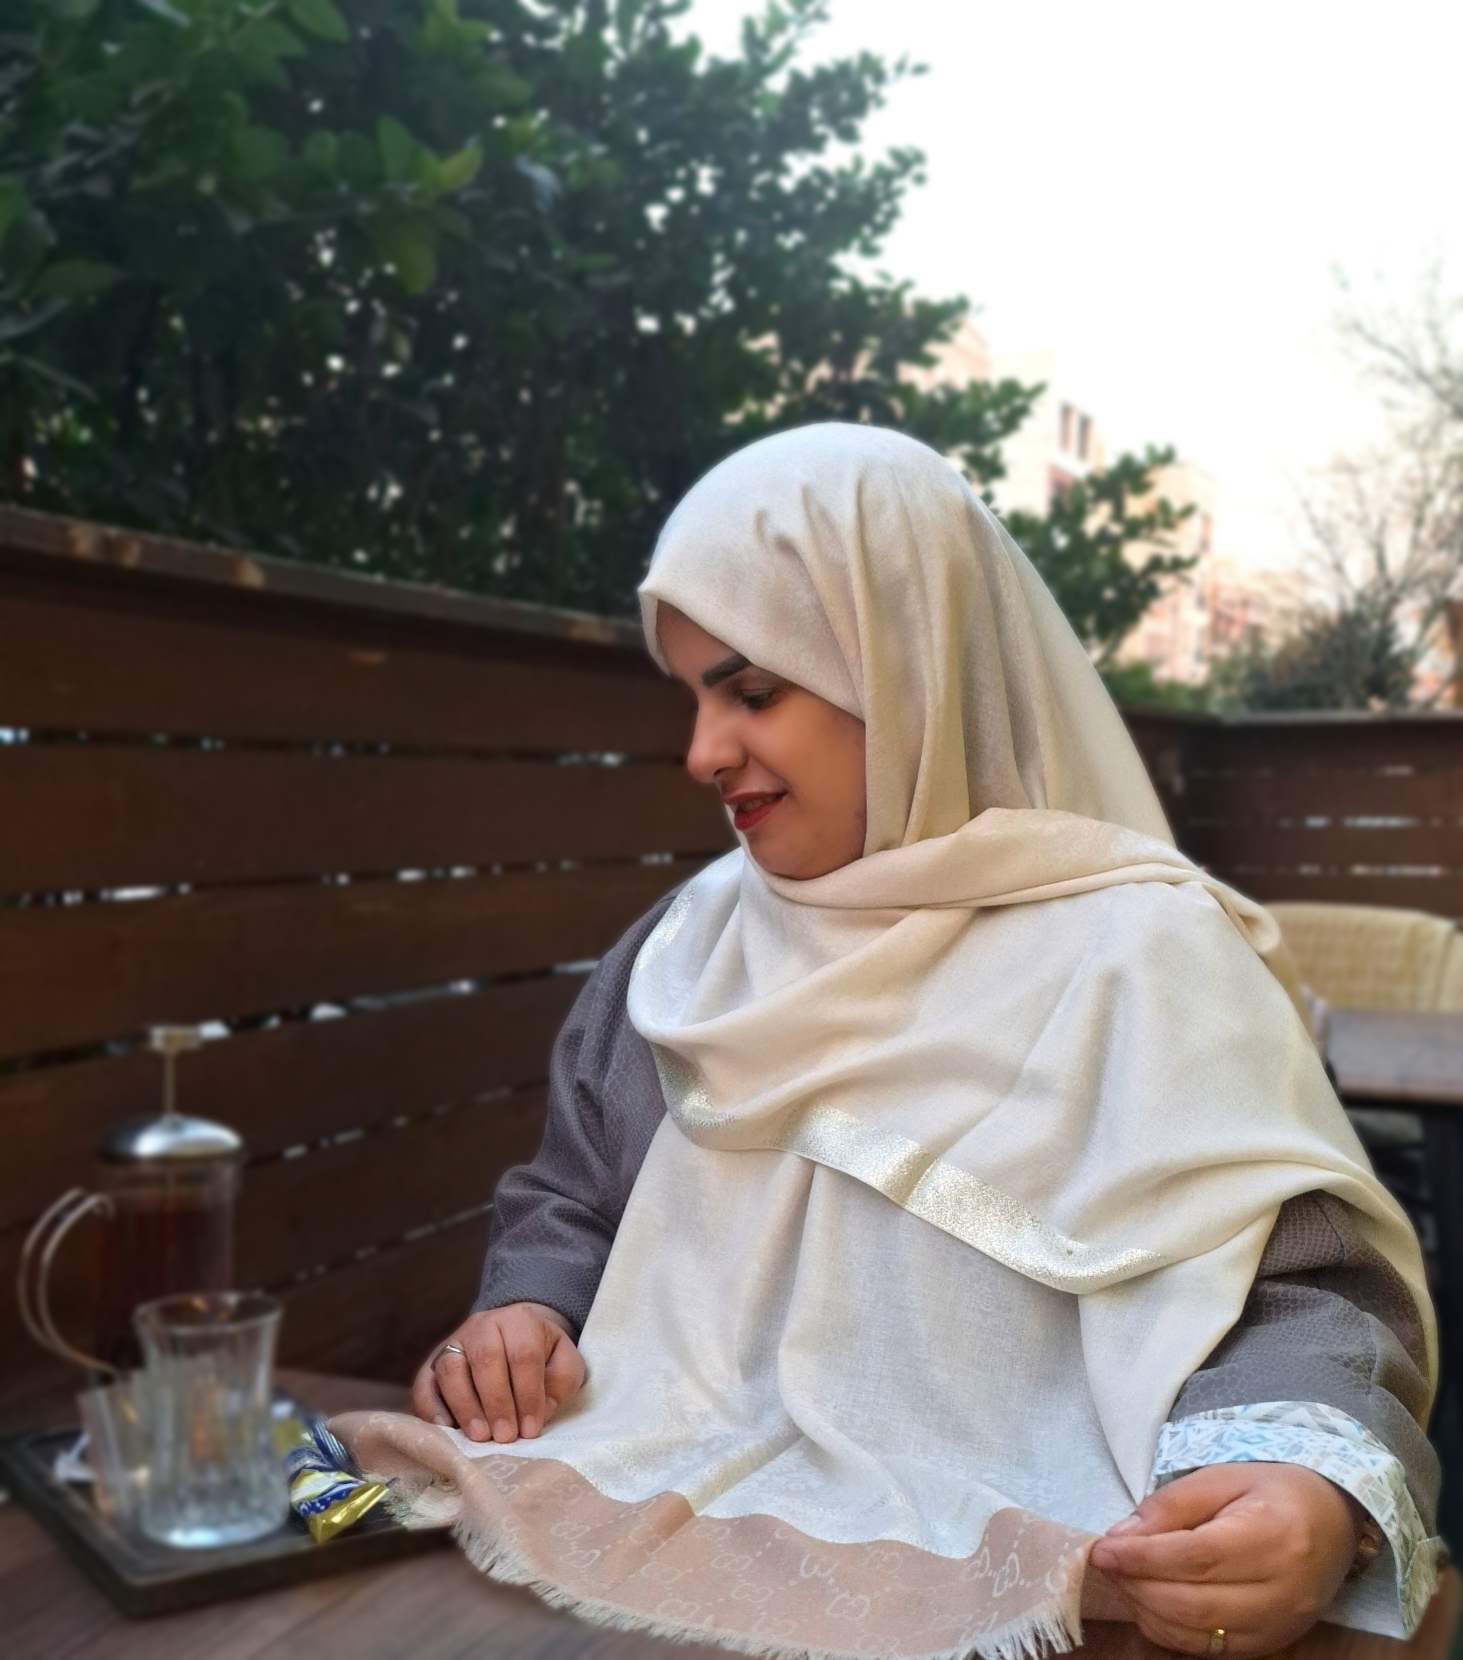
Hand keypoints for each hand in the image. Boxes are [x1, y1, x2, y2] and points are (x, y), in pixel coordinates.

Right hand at [411, 1302, 585, 1444]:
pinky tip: (446, 1429)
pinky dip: (431, 1407)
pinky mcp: (432, 1362)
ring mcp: (454, 1342)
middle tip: (505, 1436)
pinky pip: (424, 1383)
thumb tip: (540, 1411)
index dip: (527, 1395)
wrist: (516, 1335)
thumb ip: (561, 1382)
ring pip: (451, 1368)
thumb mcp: (564, 1362)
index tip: (531, 1429)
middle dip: (497, 1403)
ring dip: (465, 1405)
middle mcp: (483, 1325)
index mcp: (519, 1320)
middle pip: (486, 1360)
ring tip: (480, 1436)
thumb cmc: (543, 1355)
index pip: (523, 1355)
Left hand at [1087, 1463, 1362, 1656]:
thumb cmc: (1272, 1489)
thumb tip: (1121, 1537)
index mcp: (1272, 1535)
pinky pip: (1213, 1650)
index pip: (1194, 1558)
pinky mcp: (1273, 1643)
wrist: (1333, 1518)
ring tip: (1125, 1580)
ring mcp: (1281, 1625)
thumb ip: (1169, 1506)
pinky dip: (1172, 1632)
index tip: (1102, 1550)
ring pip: (1200, 1635)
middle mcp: (1282, 1590)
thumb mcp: (1221, 1477)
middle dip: (1138, 1586)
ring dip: (1148, 1612)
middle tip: (1108, 1563)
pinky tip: (1151, 1604)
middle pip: (1193, 1604)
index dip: (1141, 1559)